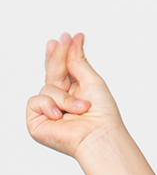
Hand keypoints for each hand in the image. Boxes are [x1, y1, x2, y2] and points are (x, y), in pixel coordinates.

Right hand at [27, 32, 126, 157]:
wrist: (99, 137)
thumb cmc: (102, 117)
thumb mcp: (93, 81)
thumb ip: (78, 61)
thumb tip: (75, 40)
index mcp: (75, 93)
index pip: (63, 70)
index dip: (61, 53)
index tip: (65, 37)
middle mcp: (61, 101)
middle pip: (52, 73)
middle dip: (55, 58)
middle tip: (57, 42)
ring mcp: (49, 111)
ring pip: (47, 87)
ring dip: (64, 97)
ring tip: (81, 108)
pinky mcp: (37, 121)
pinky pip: (36, 100)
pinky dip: (49, 106)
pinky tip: (60, 116)